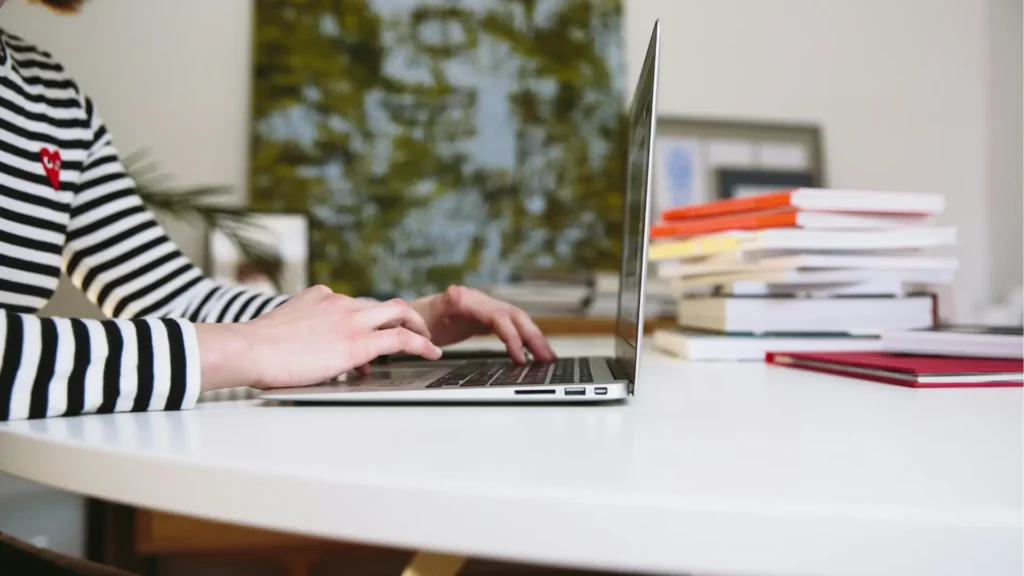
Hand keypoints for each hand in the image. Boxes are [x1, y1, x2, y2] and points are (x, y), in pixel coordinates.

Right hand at [196, 285, 441, 391]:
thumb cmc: (257, 349)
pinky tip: (431, 352)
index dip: (368, 322)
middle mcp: (339, 302)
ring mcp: (351, 318)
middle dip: (404, 317)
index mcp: (320, 297)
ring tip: (428, 343)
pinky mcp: (358, 341)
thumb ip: (308, 337)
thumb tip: (325, 356)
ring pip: (397, 313)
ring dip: (416, 327)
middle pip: (382, 304)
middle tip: (414, 330)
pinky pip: (400, 338)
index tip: (372, 335)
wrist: (249, 349)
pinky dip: (421, 343)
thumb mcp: (285, 331)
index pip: (355, 306)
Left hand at [410, 285, 555, 363]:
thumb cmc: (412, 322)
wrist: (406, 314)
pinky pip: (510, 323)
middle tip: (547, 358)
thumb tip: (431, 338)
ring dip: (534, 336)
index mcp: (461, 298)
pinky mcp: (485, 314)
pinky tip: (533, 351)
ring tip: (548, 357)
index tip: (521, 358)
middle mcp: (476, 298)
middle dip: (533, 336)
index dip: (512, 336)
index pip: (497, 316)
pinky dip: (523, 336)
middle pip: (513, 314)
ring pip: (516, 318)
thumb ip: (427, 331)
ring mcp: (482, 304)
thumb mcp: (417, 328)